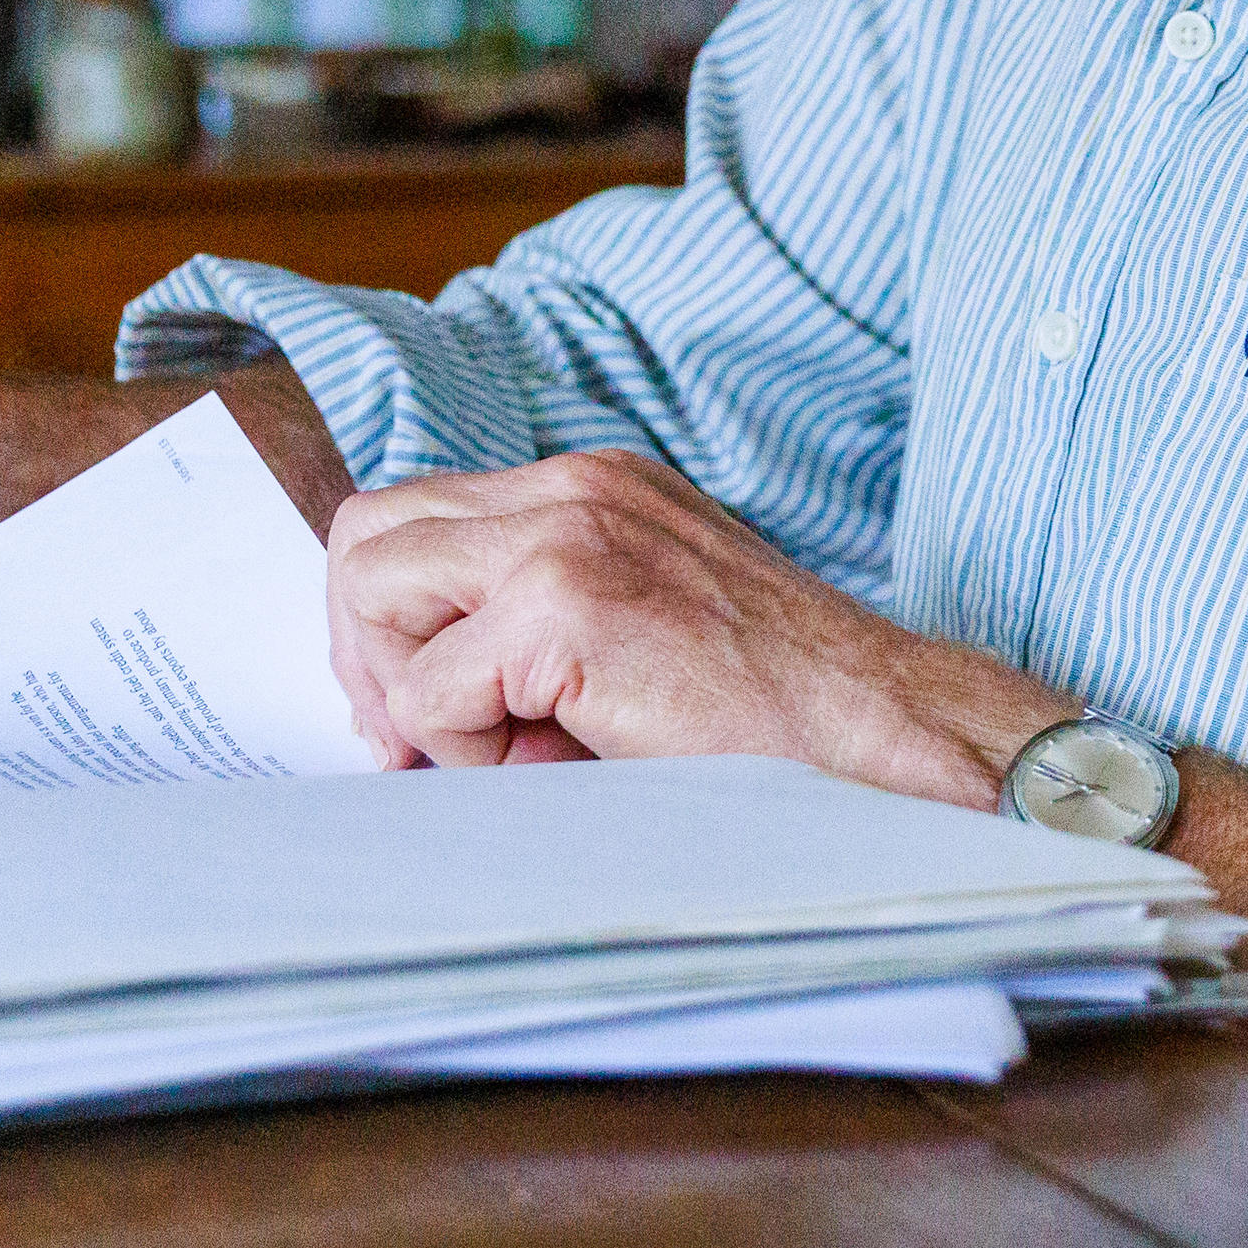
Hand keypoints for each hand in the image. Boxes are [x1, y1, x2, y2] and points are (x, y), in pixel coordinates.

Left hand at [320, 448, 1056, 798]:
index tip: (420, 707)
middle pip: (367, 532)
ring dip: (416, 692)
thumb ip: (535, 618)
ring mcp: (563, 534)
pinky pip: (429, 689)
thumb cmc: (776, 710)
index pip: (414, 514)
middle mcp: (570, 486)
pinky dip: (468, 750)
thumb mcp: (644, 624)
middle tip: (421, 741)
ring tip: (512, 747)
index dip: (388, 619)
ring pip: (371, 591)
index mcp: (589, 486)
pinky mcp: (563, 602)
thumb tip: (402, 686)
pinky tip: (558, 761)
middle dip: (369, 650)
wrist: (881, 732)